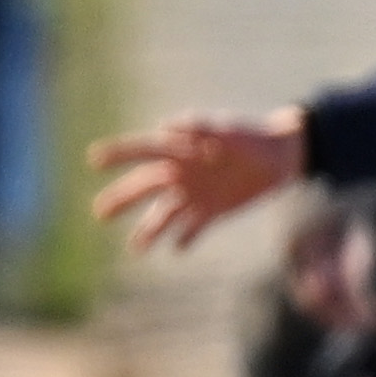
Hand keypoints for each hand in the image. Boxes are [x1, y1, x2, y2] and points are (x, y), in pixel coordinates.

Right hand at [87, 109, 303, 251]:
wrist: (282, 157)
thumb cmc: (252, 137)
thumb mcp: (227, 130)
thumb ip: (197, 128)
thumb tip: (164, 127)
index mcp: (180, 149)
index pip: (142, 151)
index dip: (118, 154)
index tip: (93, 159)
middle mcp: (181, 172)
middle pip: (144, 187)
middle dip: (121, 199)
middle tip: (98, 213)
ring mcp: (196, 192)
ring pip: (164, 214)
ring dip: (149, 230)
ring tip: (136, 249)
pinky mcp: (213, 210)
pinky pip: (193, 227)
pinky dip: (185, 238)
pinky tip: (176, 250)